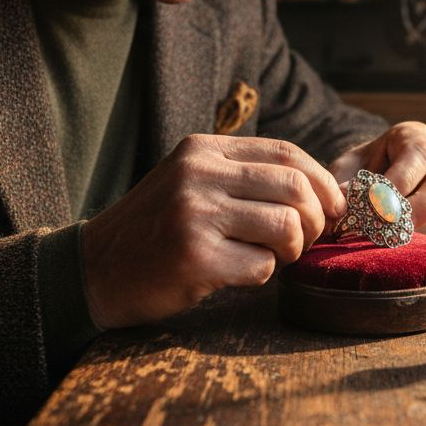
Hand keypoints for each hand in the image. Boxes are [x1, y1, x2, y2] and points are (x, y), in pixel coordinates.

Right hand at [79, 134, 345, 328]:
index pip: (287, 153)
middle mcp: (199, 174)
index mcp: (202, 150)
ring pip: (287, 227)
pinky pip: (262, 267)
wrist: (92, 269)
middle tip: (304, 241)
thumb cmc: (155, 230)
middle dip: (317, 220)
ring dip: (292, 251)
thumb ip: (244, 176)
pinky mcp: (194, 258)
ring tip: (270, 258)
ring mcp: (195, 214)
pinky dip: (261, 276)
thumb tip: (322, 189)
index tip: (333, 209)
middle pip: (296, 187)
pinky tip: (235, 274)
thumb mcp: (191, 182)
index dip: (322, 183)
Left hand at [327, 121, 425, 240]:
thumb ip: (345, 180)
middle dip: (415, 208)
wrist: (373, 182)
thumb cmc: (361, 169)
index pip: (418, 155)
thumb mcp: (350, 166)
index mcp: (416, 138)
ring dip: (421, 230)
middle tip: (386, 227)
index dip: (399, 180)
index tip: (374, 203)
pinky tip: (397, 251)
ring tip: (389, 242)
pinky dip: (422, 245)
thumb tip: (343, 201)